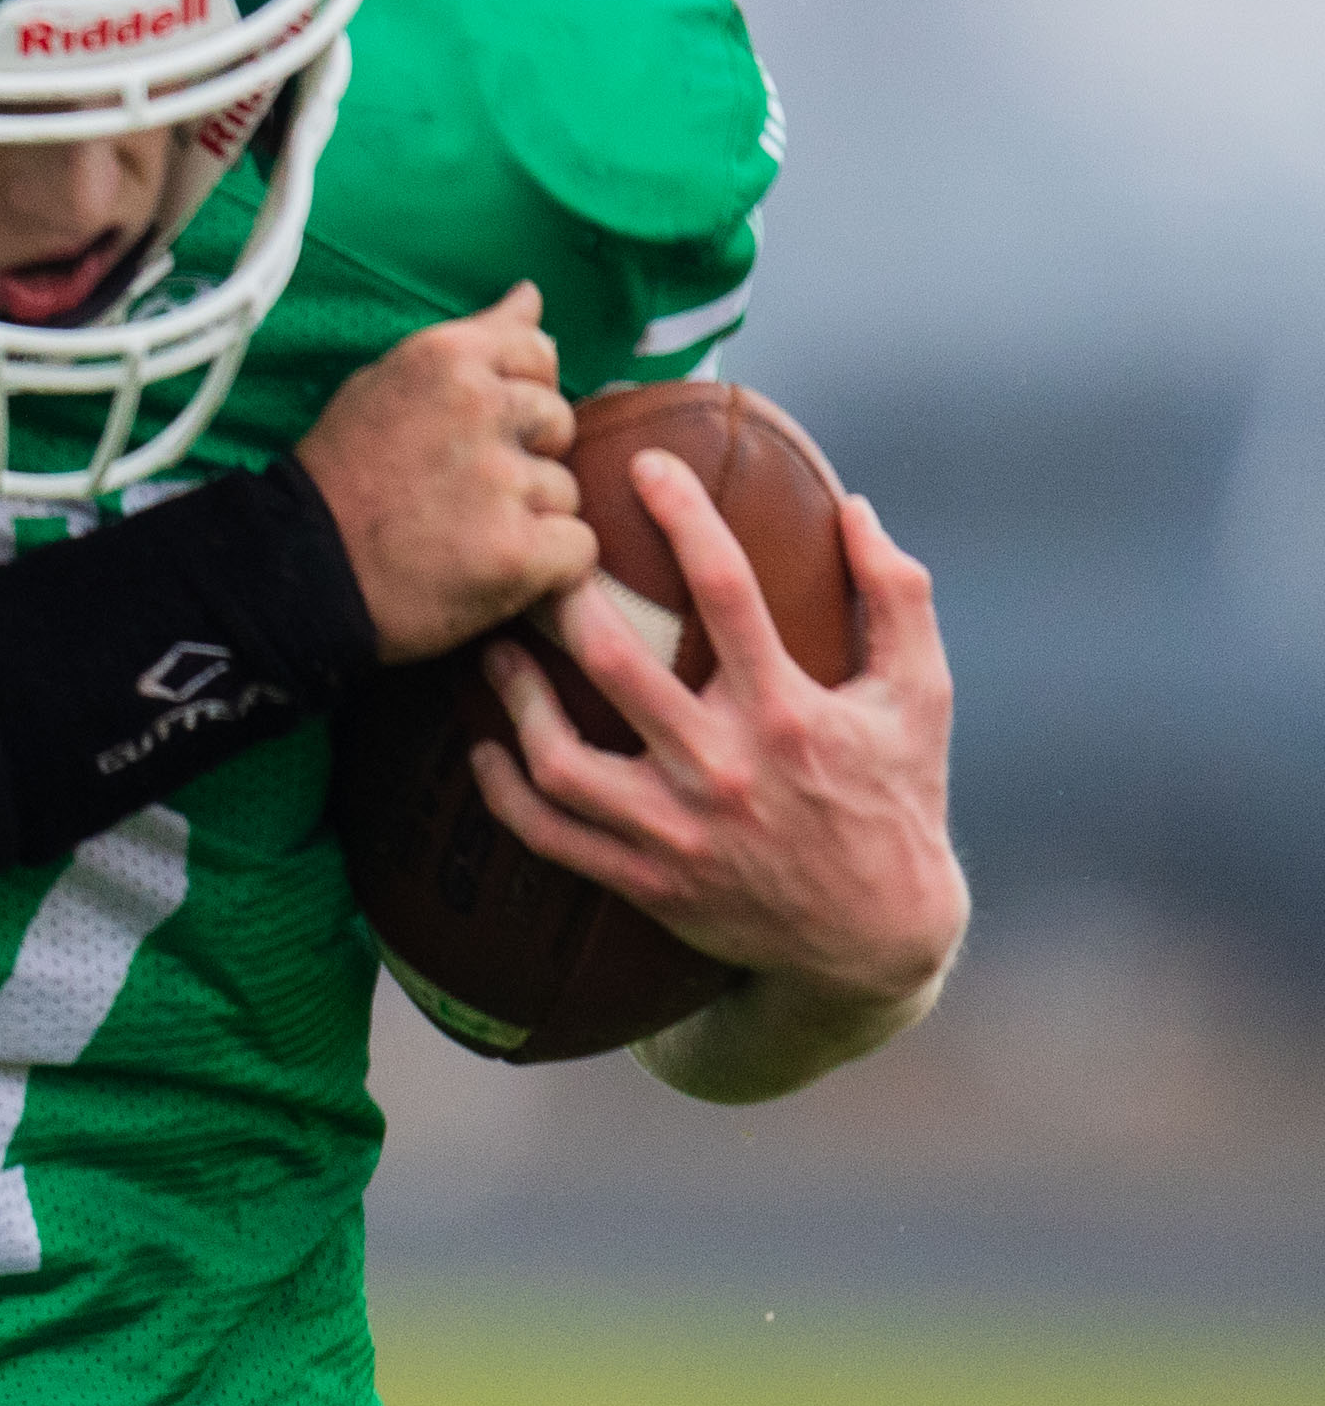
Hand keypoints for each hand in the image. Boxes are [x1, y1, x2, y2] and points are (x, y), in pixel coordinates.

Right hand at [295, 286, 599, 663]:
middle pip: (558, 421)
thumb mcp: (385, 383)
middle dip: (524, 455)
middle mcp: (479, 407)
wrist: (298, 575)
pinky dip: (545, 567)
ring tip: (462, 533)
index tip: (473, 430)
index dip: (516, 396)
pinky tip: (490, 569)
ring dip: (529, 516)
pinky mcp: (518, 551)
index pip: (538, 354)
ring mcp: (501, 481)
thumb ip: (470, 339)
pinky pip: (577, 548)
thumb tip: (531, 295)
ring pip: (566, 491)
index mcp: (446, 358)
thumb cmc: (340, 478)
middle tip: (459, 489)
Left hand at [471, 455, 967, 1051]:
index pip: (726, 590)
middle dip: (564, 599)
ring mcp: (678, 831)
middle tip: (533, 556)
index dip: (682, 515)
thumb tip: (853, 505)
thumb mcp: (921, 695)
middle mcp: (726, 768)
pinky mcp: (646, 881)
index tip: (642, 464)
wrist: (876, 941)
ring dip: (514, 699)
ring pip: (562, 760)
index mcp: (790, 711)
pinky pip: (550, 836)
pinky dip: (505, 792)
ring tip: (492, 650)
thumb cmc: (896, 797)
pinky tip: (485, 748)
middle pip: (617, 665)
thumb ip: (897, 596)